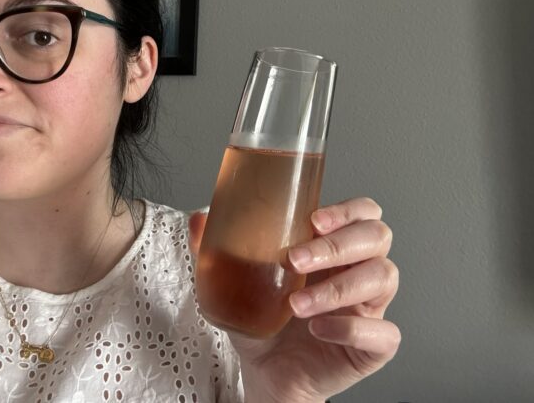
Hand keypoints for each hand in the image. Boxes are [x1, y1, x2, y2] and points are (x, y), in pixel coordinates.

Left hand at [189, 198, 400, 402]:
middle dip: (337, 244)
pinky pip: (384, 332)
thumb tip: (199, 217)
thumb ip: (217, 250)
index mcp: (332, 248)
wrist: (264, 373)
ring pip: (383, 277)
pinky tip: (318, 330)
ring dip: (339, 287)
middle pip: (377, 237)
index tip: (313, 220)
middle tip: (294, 260)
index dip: (347, 210)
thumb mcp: (234, 282)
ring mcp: (370, 307)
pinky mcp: (373, 346)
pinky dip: (351, 328)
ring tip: (296, 303)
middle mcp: (357, 271)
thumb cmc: (260, 320)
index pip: (362, 212)